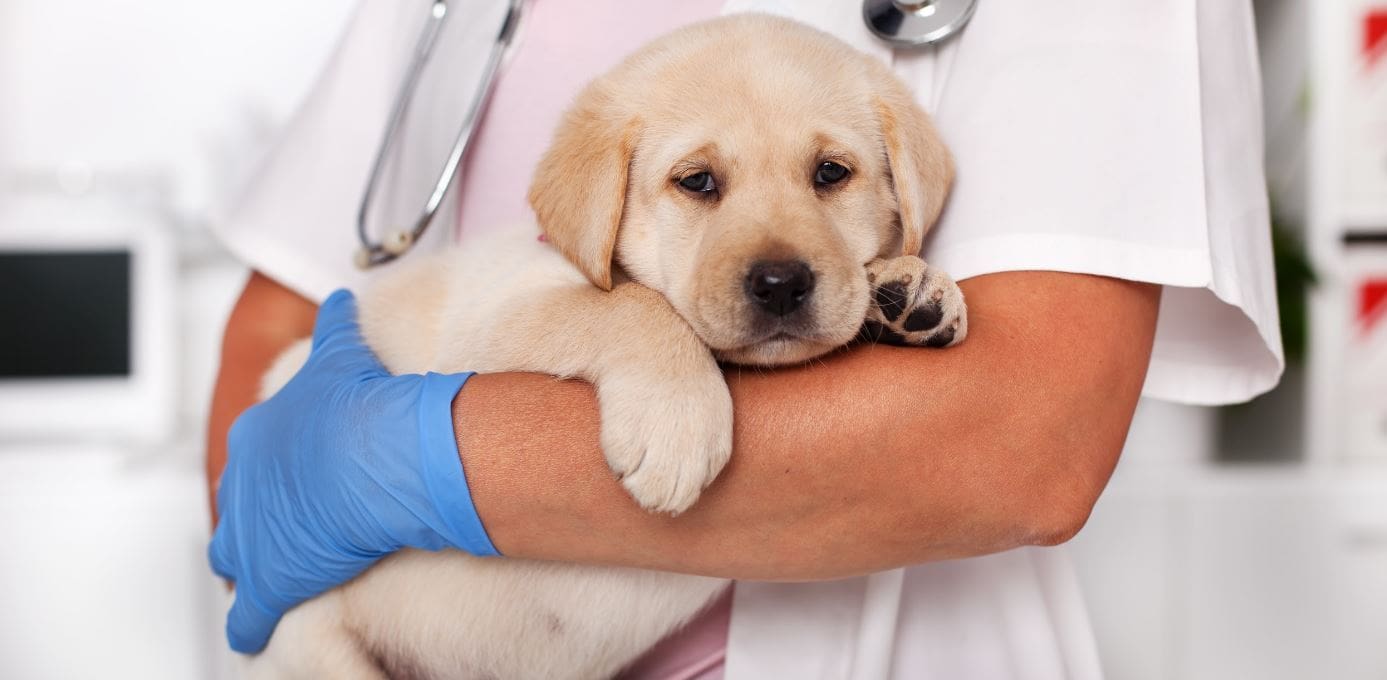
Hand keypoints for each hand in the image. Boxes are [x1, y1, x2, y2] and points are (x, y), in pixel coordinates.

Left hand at [208, 289, 497, 653]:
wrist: (372, 448)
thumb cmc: (362, 405)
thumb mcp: (341, 351)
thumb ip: (335, 323)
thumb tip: (338, 293)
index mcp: (258, 434)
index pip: (254, 458)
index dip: (278, 471)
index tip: (299, 477)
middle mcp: (243, 483)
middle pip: (236, 508)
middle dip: (254, 520)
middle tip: (279, 530)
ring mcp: (250, 534)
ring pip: (233, 558)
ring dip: (248, 569)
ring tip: (268, 578)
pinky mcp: (268, 580)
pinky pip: (249, 615)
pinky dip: (252, 626)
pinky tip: (255, 634)